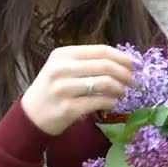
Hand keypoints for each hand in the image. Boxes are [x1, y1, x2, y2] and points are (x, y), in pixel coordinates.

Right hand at [21, 45, 135, 135]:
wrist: (31, 116)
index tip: (136, 66)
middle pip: (106, 66)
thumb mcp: (64, 69)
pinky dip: (112, 103)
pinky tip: (114, 104)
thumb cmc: (54, 90)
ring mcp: (63, 88)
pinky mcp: (68, 108)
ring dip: (120, 89)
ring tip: (124, 94)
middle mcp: (61, 68)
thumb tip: (125, 63)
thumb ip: (89, 63)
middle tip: (135, 83)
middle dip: (126, 74)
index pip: (101, 51)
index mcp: (63, 54)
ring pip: (105, 83)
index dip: (123, 58)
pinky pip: (99, 102)